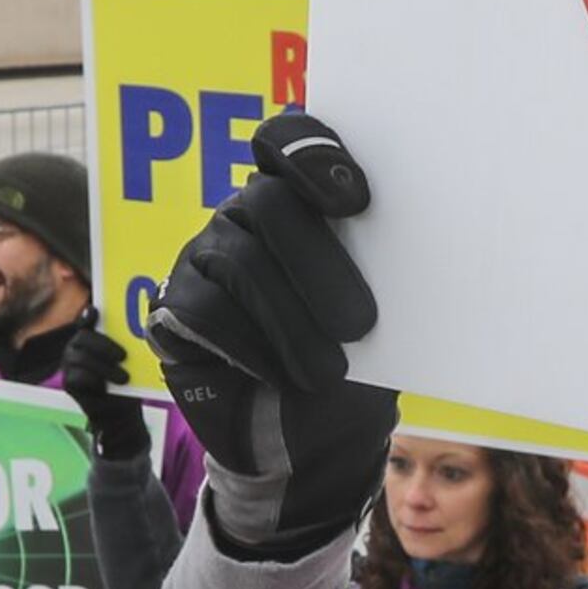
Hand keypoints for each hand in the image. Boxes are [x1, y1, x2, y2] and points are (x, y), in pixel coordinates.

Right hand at [61, 312, 151, 461]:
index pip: (86, 321)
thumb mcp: (129, 361)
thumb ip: (126, 345)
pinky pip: (78, 376)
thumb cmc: (125, 381)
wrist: (119, 412)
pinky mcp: (68, 382)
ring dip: (104, 367)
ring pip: (81, 358)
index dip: (88, 315)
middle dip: (104, 345)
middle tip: (123, 356)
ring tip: (124, 378)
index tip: (95, 312)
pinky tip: (106, 387)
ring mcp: (69, 364)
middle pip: (83, 337)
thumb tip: (139, 332)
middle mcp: (76, 347)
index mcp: (91, 337)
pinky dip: (95, 380)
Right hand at [143, 108, 397, 556]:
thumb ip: (383, 270)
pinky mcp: (173, 309)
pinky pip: (203, 310)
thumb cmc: (355, 366)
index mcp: (302, 200)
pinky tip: (278, 375)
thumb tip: (413, 243)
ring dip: (290, 321)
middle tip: (362, 325)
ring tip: (328, 371)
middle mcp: (245, 215)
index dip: (315, 156)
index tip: (356, 202)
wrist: (313, 445)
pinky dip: (248, 346)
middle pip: (268, 202)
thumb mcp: (386, 318)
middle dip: (318, 263)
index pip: (291, 143)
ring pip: (239, 260)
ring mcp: (204, 257)